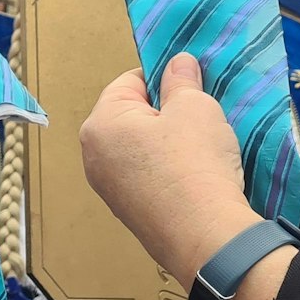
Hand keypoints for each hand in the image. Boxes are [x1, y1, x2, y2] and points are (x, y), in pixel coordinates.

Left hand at [79, 53, 262, 286]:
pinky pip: (146, 177)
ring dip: (167, 142)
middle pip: (132, 116)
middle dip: (164, 112)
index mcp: (100, 125)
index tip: (191, 88)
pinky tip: (194, 175)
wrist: (206, 237)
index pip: (130, 82)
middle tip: (198, 118)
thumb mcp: (195, 107)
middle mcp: (94, 157)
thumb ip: (182, 79)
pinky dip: (166, 170)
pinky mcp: (129, 214)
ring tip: (200, 147)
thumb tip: (178, 62)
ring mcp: (109, 190)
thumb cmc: (194, 162)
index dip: (163, 79)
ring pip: (140, 148)